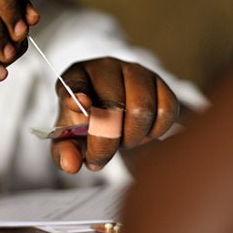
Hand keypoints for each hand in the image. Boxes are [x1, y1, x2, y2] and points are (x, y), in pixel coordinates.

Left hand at [51, 57, 179, 172]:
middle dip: (108, 141)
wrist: (116, 114)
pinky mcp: (160, 81)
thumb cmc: (89, 124)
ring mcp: (134, 71)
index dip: (77, 94)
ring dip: (133, 137)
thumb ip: (66, 151)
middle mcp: (105, 67)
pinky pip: (166, 110)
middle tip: (102, 156)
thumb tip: (71, 165)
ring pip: (142, 109)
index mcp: (76, 76)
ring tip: (123, 141)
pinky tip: (143, 132)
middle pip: (112, 105)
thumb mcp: (71, 138)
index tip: (82, 105)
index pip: (74, 82)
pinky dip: (156, 131)